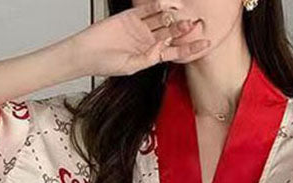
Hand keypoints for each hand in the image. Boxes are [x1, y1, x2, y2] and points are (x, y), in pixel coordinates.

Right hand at [69, 0, 210, 78]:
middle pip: (171, 34)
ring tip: (184, 17)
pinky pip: (146, 10)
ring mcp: (141, 28)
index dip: (191, 48)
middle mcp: (149, 41)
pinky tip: (165, 5)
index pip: (176, 52)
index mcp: (151, 55)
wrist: (86, 53)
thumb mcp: (131, 66)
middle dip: (183, 31)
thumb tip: (162, 51)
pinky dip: (155, 7)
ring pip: (161, 21)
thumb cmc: (106, 64)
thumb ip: (147, 59)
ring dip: (172, 19)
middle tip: (194, 25)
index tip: (205, 45)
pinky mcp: (130, 17)